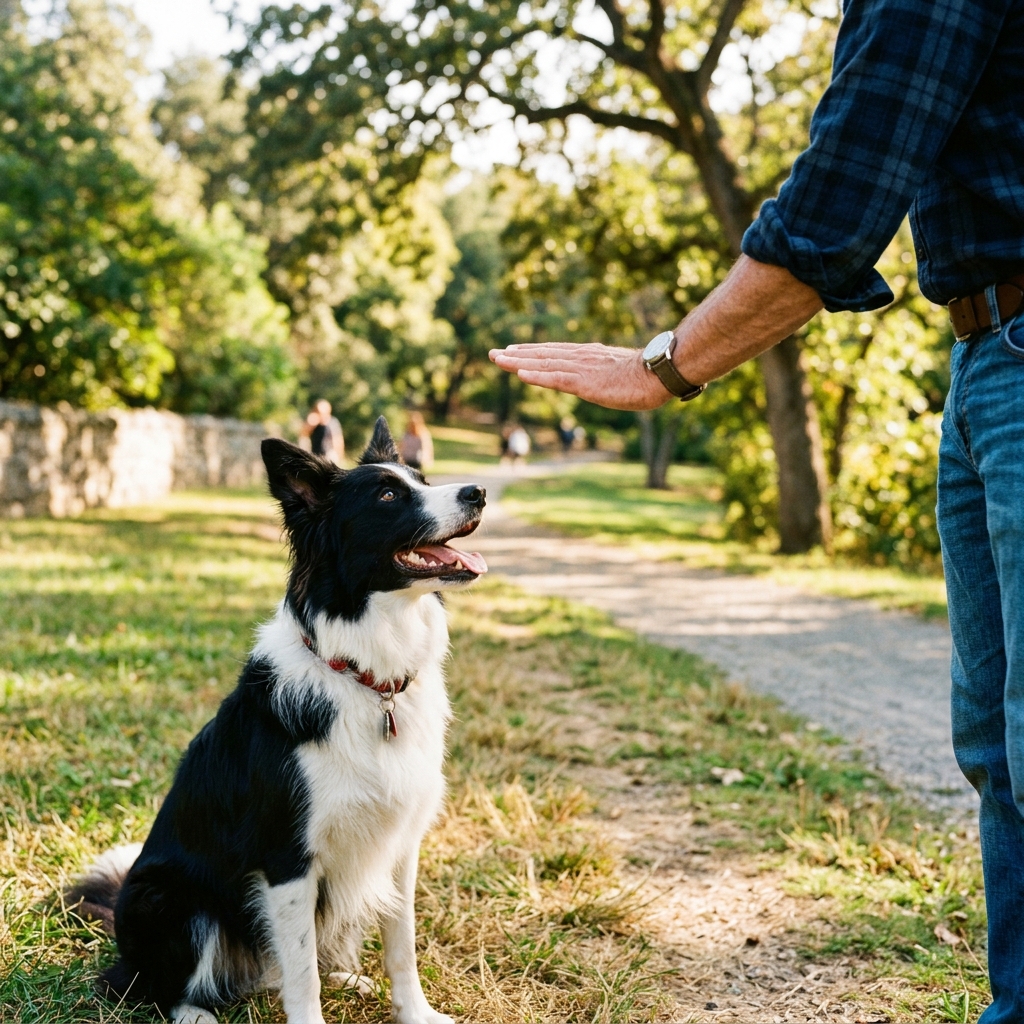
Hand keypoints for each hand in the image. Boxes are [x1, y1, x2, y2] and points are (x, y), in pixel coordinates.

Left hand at [488, 342, 671, 410]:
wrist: (661, 371)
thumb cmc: (649, 373)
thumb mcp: (622, 371)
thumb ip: (609, 374)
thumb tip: (608, 379)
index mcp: (589, 356)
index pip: (554, 352)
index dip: (531, 351)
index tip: (512, 350)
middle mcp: (581, 358)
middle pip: (543, 355)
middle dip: (516, 354)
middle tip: (494, 353)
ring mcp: (582, 370)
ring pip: (543, 364)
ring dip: (518, 362)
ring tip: (498, 359)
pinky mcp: (585, 383)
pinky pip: (556, 379)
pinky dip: (536, 376)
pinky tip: (520, 374)